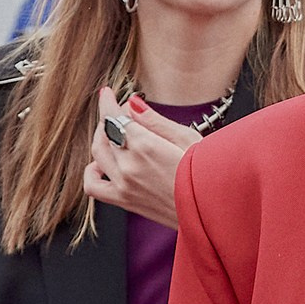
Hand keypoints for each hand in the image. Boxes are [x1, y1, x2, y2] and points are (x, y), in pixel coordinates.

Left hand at [81, 89, 195, 229]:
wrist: (212, 209)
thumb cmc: (207, 173)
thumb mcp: (187, 138)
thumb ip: (154, 120)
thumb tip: (132, 103)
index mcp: (145, 146)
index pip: (114, 117)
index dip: (108, 102)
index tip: (107, 94)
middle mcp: (129, 166)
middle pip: (105, 132)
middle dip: (111, 117)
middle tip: (126, 113)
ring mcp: (124, 185)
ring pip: (97, 154)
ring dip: (102, 138)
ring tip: (116, 134)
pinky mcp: (124, 201)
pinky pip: (93, 185)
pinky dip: (92, 171)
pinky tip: (105, 164)